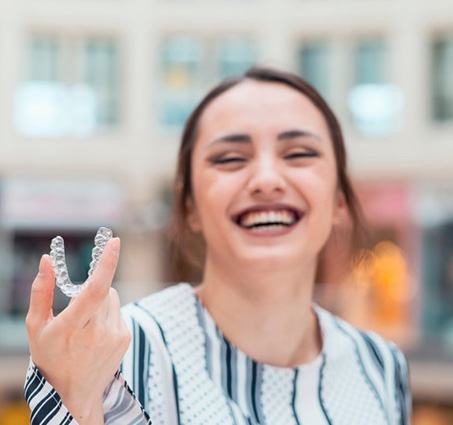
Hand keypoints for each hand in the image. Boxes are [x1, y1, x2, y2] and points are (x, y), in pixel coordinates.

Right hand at [25, 238, 130, 422]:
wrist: (73, 392)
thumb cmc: (50, 356)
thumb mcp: (37, 326)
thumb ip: (41, 291)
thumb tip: (46, 260)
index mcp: (71, 327)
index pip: (94, 289)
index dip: (106, 263)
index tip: (115, 242)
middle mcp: (96, 331)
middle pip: (104, 289)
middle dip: (93, 289)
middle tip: (79, 310)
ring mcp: (114, 335)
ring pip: (113, 298)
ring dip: (101, 301)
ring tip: (87, 325)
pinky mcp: (125, 337)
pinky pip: (118, 310)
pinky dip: (108, 314)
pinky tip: (97, 333)